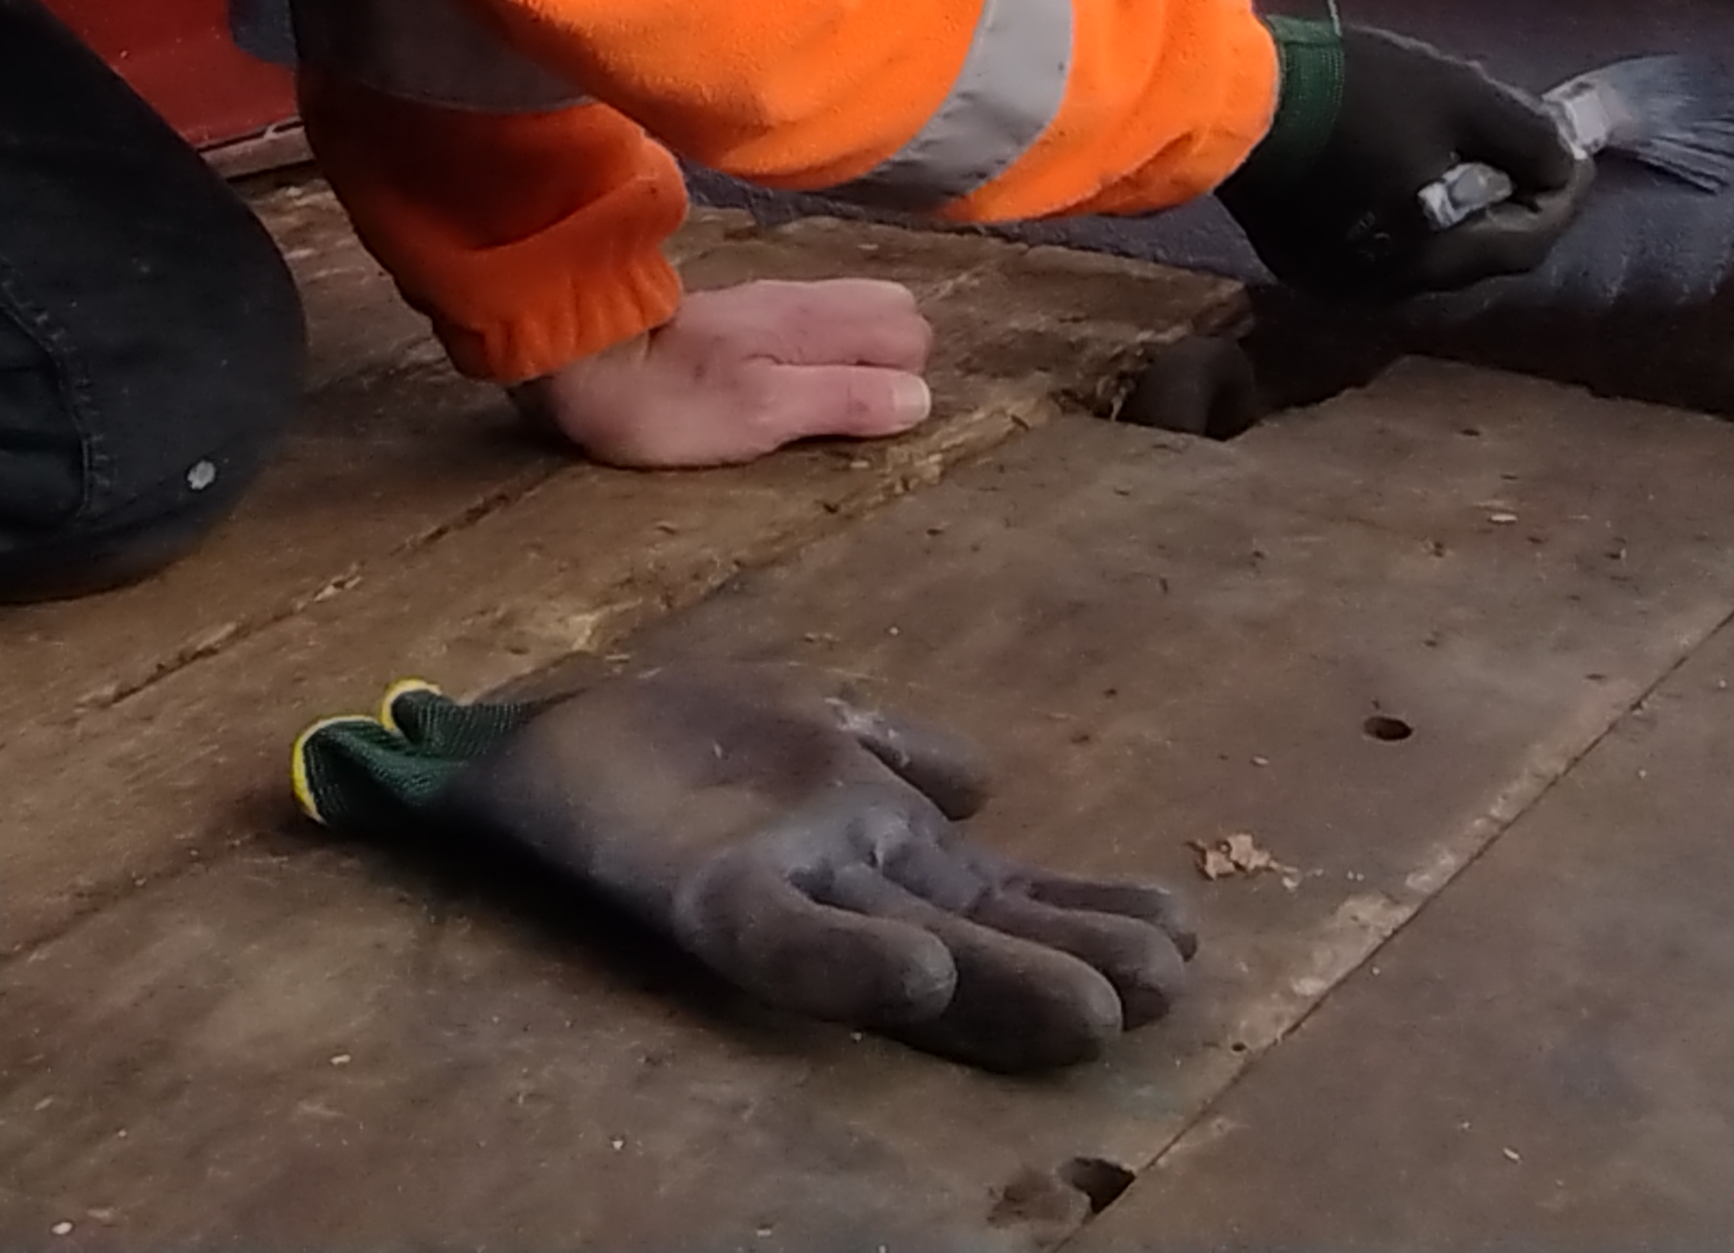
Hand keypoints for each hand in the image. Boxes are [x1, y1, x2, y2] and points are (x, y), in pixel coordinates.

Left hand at [302, 662, 1193, 1071]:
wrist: (548, 736)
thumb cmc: (684, 737)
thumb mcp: (814, 719)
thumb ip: (901, 744)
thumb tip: (990, 777)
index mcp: (883, 842)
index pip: (1007, 891)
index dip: (1087, 916)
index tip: (1185, 937)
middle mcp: (852, 878)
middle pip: (980, 930)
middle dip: (1072, 960)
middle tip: (1170, 990)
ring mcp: (787, 888)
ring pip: (914, 947)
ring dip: (1000, 981)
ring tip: (1091, 1014)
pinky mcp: (706, 896)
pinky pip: (785, 939)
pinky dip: (850, 958)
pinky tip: (918, 965)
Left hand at [518, 276, 932, 467]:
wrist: (577, 354)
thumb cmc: (667, 398)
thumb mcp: (761, 415)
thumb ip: (842, 400)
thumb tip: (919, 398)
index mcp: (817, 323)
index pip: (911, 333)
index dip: (906, 383)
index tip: (870, 428)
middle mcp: (803, 301)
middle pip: (889, 317)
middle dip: (888, 366)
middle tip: (848, 421)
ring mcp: (768, 304)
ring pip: (847, 318)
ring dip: (851, 362)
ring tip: (822, 412)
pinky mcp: (735, 316)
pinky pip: (806, 325)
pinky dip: (812, 355)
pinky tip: (783, 387)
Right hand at [1221, 17, 1593, 297]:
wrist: (1235, 98)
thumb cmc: (1354, 91)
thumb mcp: (1459, 94)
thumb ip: (1528, 136)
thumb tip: (1565, 162)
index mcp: (1438, 256)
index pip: (1529, 243)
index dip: (1563, 198)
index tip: (1575, 155)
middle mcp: (1396, 290)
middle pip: (1482, 258)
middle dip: (1514, 209)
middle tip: (1526, 159)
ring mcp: (1344, 284)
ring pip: (1433, 260)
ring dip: (1463, 218)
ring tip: (1470, 164)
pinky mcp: (1305, 265)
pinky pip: (1385, 253)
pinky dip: (1414, 222)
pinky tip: (1408, 178)